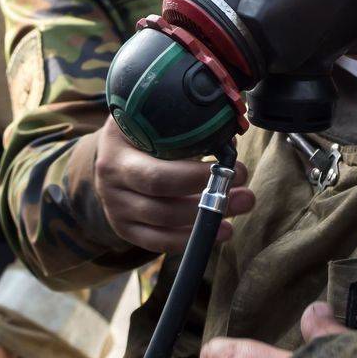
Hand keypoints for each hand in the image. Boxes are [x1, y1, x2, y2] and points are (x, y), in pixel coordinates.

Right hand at [93, 116, 253, 254]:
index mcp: (117, 151)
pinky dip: (189, 240)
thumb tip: (228, 137)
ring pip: (163, 223)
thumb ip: (181, 120)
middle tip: (246, 194)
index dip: (198, 176)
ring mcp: (116, 209)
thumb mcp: (149, 115)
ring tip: (240, 208)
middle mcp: (111, 183)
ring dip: (206, 220)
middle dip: (209, 200)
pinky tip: (219, 232)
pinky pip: (158, 242)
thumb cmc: (139, 130)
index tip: (234, 167)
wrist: (110, 152)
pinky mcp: (125, 229)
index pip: (157, 174)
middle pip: (161, 202)